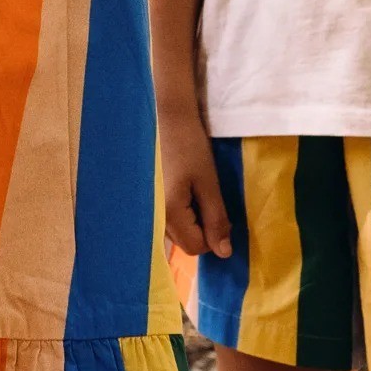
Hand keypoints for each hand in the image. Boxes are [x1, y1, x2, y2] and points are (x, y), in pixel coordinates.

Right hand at [160, 104, 232, 259]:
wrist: (164, 117)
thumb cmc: (190, 146)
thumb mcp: (209, 183)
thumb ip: (217, 219)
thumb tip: (224, 253)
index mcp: (170, 213)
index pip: (196, 247)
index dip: (213, 235)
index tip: (217, 209)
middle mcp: (154, 215)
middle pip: (183, 242)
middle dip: (201, 228)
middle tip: (206, 196)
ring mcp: (147, 207)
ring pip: (174, 231)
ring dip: (189, 219)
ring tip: (193, 190)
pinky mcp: (146, 198)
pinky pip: (165, 218)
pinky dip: (177, 210)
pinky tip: (179, 187)